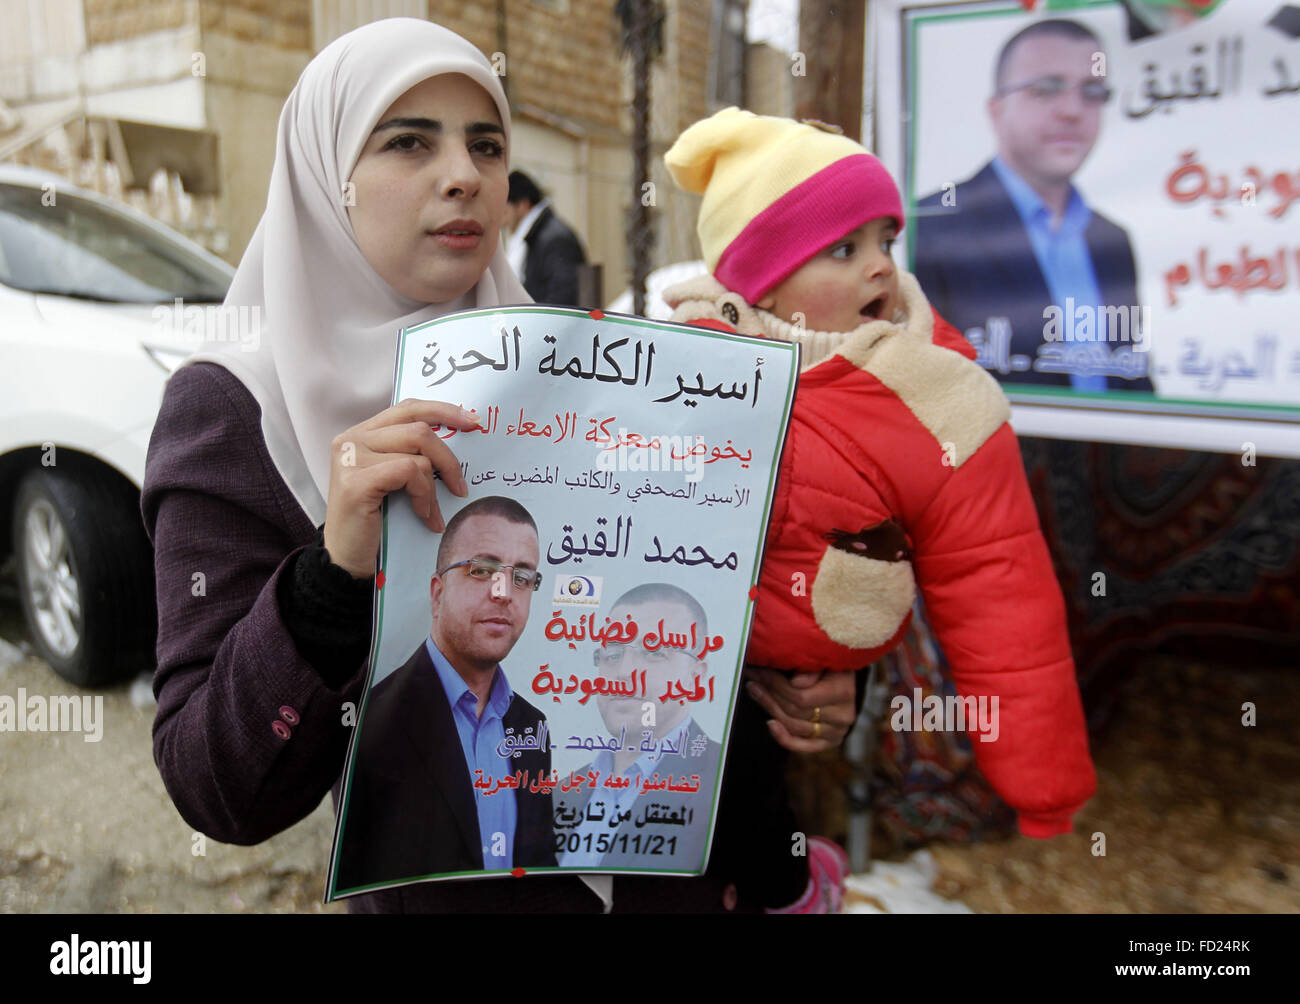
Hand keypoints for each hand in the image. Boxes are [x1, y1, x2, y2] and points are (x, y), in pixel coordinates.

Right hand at [322, 399, 478, 577]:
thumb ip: (411, 455)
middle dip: (449, 458)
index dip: (443, 411)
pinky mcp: (355, 481)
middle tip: (461, 487)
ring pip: (418, 451)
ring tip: (434, 512)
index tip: (472, 422)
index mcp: (362, 434)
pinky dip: (425, 496)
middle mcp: (351, 439)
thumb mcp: (393, 480)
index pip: (408, 408)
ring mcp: (350, 458)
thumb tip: (459, 438)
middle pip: (419, 427)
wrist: (345, 560)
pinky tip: (424, 517)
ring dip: (436, 485)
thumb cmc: (374, 522)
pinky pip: (409, 472)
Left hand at [744, 667, 856, 753]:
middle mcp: (842, 716)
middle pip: (794, 711)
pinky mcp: (828, 742)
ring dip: (770, 708)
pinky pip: (802, 745)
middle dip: (769, 693)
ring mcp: (836, 732)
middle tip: (752, 679)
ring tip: (754, 691)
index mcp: (843, 692)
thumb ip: (811, 669)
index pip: (801, 696)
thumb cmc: (832, 664)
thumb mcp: (825, 658)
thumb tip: (795, 683)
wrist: (846, 678)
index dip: (775, 685)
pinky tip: (769, 724)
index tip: (758, 672)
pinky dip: (783, 737)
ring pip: (794, 726)